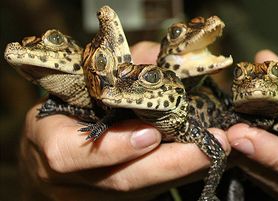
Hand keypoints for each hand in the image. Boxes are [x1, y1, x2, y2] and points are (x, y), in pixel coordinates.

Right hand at [19, 41, 230, 200]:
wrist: (59, 144)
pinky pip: (155, 190)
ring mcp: (96, 194)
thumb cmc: (70, 107)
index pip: (70, 154)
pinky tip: (210, 158)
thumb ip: (121, 68)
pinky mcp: (121, 200)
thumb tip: (158, 60)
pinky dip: (185, 173)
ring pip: (144, 190)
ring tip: (222, 150)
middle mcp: (70, 179)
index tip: (152, 135)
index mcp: (51, 140)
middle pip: (122, 181)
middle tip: (214, 144)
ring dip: (187, 170)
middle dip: (172, 164)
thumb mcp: (84, 82)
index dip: (113, 147)